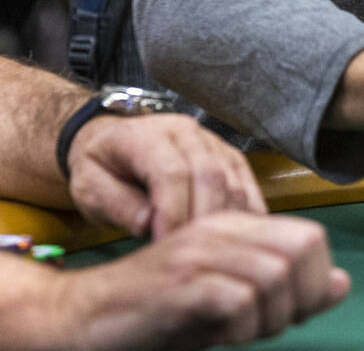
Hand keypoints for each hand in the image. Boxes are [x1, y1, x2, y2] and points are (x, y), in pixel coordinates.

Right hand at [34, 211, 348, 350]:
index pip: (312, 237)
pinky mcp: (178, 284)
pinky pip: (238, 300)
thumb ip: (286, 290)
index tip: (290, 314)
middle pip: (302, 251)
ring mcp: (200, 251)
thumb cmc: (164, 312)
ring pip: (275, 275)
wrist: (87, 318)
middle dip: (299, 300)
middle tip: (268, 326)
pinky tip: (220, 335)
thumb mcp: (233, 300)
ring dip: (270, 319)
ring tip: (242, 332)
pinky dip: (241, 327)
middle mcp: (222, 227)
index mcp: (238, 223)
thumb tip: (341, 283)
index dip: (314, 281)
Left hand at [67, 114, 266, 239]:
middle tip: (189, 258)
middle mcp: (186, 132)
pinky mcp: (230, 157)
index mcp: (147, 136)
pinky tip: (235, 242)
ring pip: (232, 180)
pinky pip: (246, 184)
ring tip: (209, 254)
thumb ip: (116, 204)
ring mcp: (213, 142)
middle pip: (210, 174)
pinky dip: (245, 214)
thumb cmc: (102, 169)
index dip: (172, 212)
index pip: (171, 172)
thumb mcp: (89, 188)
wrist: (115, 142)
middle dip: (201, 220)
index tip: (165, 246)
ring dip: (225, 221)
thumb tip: (148, 223)